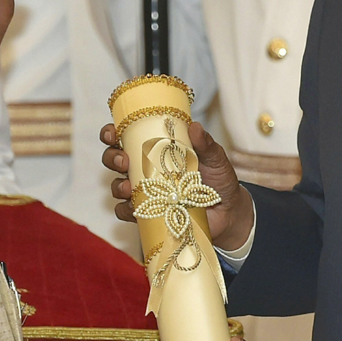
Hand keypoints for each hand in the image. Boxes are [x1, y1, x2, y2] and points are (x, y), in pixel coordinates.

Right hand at [100, 121, 255, 250]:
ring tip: (128, 188)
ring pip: (117, 186)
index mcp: (157, 148)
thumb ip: (206, 144)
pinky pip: (126, 212)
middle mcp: (145, 168)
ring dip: (117, 186)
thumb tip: (195, 126)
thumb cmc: (219, 179)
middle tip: (124, 160)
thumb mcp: (215, 158)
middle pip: (115, 159)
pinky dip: (125, 210)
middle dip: (112, 158)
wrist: (228, 212)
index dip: (112, 133)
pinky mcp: (148, 214)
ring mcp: (145, 192)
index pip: (127, 136)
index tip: (114, 133)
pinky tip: (134, 209)